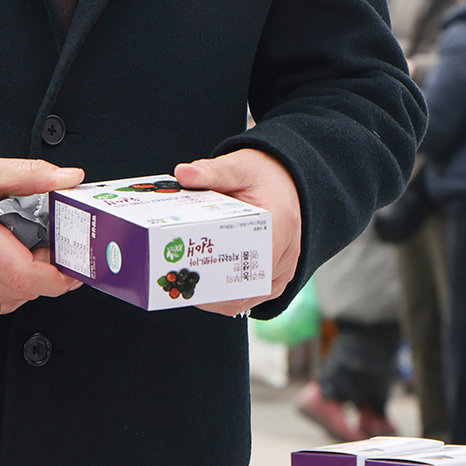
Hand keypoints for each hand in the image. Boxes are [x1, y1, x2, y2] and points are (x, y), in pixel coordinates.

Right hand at [0, 157, 85, 316]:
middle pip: (24, 289)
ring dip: (30, 280)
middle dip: (47, 271)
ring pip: (14, 299)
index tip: (74, 263)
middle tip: (50, 245)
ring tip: (24, 249)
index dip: (58, 275)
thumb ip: (32, 175)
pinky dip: (11, 288)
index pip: (26, 276)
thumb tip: (69, 178)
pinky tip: (5, 264)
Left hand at [174, 148, 301, 315]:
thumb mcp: (238, 167)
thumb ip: (212, 171)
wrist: (286, 183)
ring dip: (217, 298)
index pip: (252, 259)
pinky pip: (250, 298)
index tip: (192, 269)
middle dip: (212, 288)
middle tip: (179, 279)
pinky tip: (202, 291)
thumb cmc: (263, 177)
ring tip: (184, 288)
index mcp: (279, 225)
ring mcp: (282, 270)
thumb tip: (183, 173)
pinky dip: (226, 298)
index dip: (221, 272)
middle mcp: (285, 253)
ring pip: (247, 298)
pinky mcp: (276, 279)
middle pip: (246, 285)